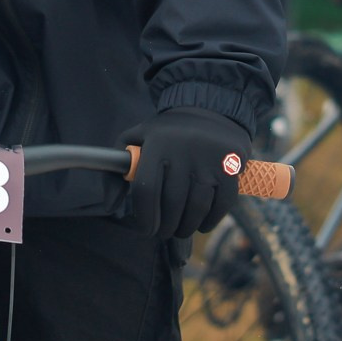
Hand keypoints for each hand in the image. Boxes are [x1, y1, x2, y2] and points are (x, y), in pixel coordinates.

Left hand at [123, 107, 253, 241]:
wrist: (210, 108)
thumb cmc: (166, 133)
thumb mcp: (136, 138)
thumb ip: (115, 169)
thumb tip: (110, 206)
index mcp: (158, 144)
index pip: (146, 190)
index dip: (144, 217)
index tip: (145, 229)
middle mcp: (184, 151)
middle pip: (173, 204)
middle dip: (166, 227)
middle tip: (163, 232)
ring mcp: (209, 159)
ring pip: (197, 208)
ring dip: (187, 227)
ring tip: (181, 229)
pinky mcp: (231, 167)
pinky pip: (221, 205)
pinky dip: (210, 221)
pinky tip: (201, 224)